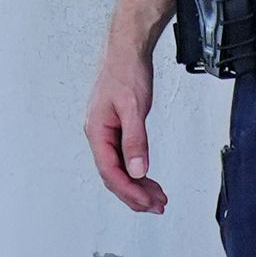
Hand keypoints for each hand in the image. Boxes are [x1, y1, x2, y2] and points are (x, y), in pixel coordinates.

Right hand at [86, 43, 167, 213]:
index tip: (147, 203)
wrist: (127, 50)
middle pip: (114, 175)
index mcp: (97, 131)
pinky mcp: (117, 129)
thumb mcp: (134, 107)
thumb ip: (135, 140)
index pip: (110, 171)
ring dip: (138, 186)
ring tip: (158, 198)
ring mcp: (107, 133)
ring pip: (120, 169)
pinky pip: (125, 157)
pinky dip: (138, 171)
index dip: (129, 190)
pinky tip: (149, 179)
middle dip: (135, 194)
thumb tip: (138, 171)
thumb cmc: (126, 72)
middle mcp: (99, 135)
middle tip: (158, 206)